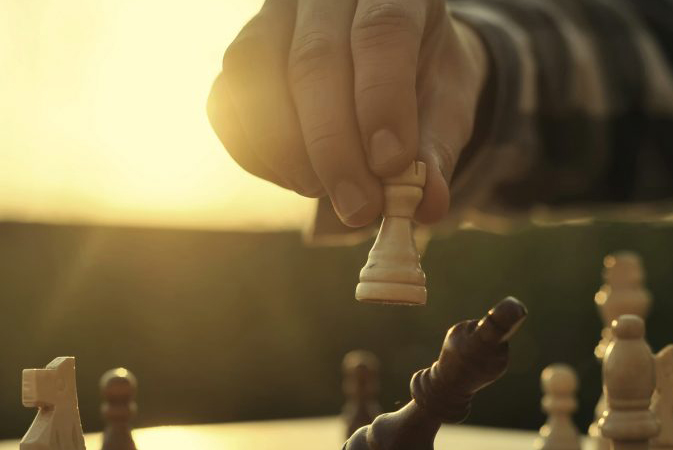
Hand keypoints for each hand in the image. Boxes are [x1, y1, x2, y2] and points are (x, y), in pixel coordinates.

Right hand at [207, 0, 488, 226]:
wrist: (391, 66)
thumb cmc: (421, 83)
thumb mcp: (445, 109)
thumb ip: (435, 151)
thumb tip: (427, 203)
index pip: (380, 33)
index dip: (382, 102)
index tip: (391, 167)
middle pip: (314, 60)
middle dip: (334, 147)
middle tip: (359, 207)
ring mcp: (272, 18)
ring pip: (258, 75)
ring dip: (288, 151)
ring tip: (324, 191)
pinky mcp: (239, 55)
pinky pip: (227, 102)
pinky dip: (256, 152)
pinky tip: (293, 177)